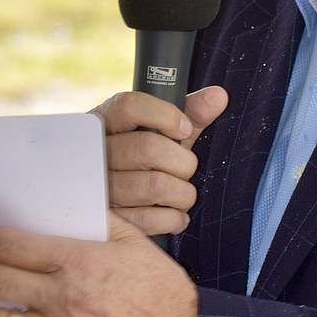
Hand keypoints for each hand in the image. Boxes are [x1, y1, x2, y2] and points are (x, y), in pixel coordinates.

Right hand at [95, 86, 228, 235]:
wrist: (114, 197)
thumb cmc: (145, 157)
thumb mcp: (164, 131)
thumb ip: (190, 113)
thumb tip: (219, 96)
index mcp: (107, 121)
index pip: (129, 106)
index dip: (164, 116)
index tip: (184, 129)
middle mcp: (97, 152)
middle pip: (149, 148)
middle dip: (183, 161)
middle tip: (186, 168)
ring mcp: (99, 187)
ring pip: (155, 186)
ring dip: (182, 193)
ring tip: (182, 192)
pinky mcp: (108, 220)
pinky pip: (149, 220)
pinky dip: (173, 218)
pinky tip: (174, 213)